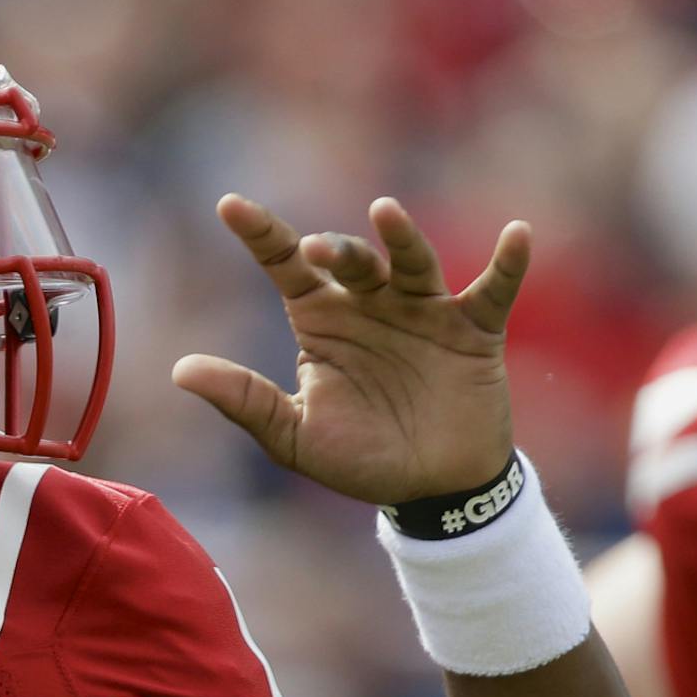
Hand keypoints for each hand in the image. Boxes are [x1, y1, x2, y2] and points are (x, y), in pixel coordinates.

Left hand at [176, 194, 529, 504]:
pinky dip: (507, 264)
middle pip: (350, 260)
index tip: (228, 205)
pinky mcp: (473, 330)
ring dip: (401, 238)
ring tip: (385, 214)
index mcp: (320, 321)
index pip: (285, 266)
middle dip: (336, 252)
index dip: (259, 234)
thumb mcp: (293, 436)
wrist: (430, 492)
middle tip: (319, 254)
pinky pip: (492, 290)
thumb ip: (244, 400)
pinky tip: (517, 236)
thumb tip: (179, 370)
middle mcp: (369, 305)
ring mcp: (423, 312)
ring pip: (411, 262)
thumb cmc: (358, 459)